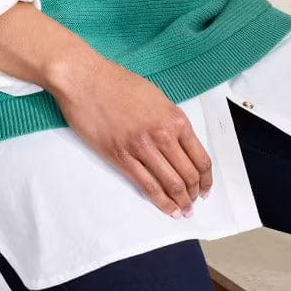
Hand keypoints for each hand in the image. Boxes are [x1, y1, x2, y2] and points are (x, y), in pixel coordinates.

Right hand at [51, 53, 213, 217]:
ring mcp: (141, 147)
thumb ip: (170, 121)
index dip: (206, 180)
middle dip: (194, 195)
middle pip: (188, 175)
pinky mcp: (120, 156)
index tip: (205, 188)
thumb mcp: (155, 97)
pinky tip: (166, 208)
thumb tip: (180, 145)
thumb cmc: (116, 82)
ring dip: (180, 202)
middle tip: (193, 204)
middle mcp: (162, 134)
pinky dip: (160, 202)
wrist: (84, 79)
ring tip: (182, 211)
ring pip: (170, 184)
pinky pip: (147, 185)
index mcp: (175, 119)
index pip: (201, 158)